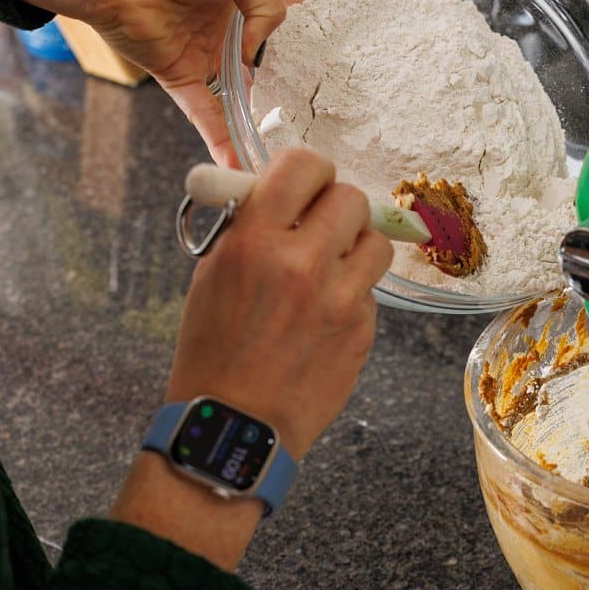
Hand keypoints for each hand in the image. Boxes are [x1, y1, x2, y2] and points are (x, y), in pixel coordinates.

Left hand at [7, 0, 285, 165]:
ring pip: (235, 96)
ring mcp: (200, 54)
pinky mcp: (178, 75)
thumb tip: (260, 51)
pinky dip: (221, 140)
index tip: (314, 61)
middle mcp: (221, 27)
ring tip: (279, 152)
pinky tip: (240, 165)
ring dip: (254, 125)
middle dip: (280, 90)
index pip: (274, 21)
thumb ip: (268, 6)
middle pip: (259, 66)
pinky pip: (204, 113)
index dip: (294, 40)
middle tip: (305, 114)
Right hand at [164, 149, 392, 459]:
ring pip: (376, 243)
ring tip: (330, 269)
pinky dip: (353, 294)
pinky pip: (371, 290)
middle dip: (337, 208)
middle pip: (351, 199)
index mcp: (254, 241)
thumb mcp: (212, 274)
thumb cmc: (214, 350)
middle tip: (322, 226)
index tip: (308, 183)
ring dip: (356, 248)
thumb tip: (278, 190)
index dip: (310, 171)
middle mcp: (302, 264)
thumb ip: (248, 226)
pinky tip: (325, 316)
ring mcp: (339, 299)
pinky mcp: (362, 329)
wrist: (235, 423)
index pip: (303, 167)